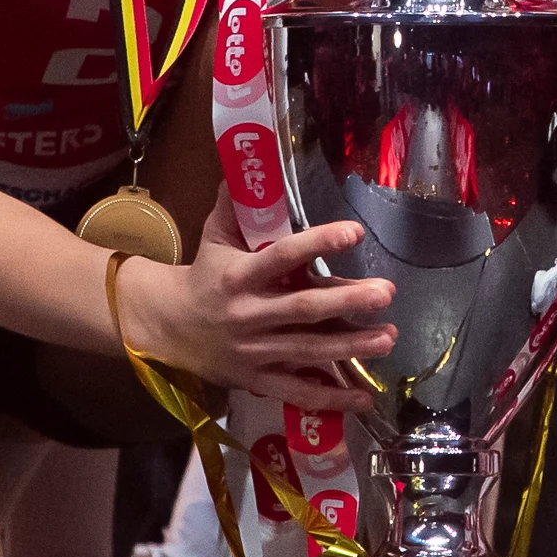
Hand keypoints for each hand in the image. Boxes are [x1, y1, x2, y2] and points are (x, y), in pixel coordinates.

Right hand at [133, 216, 393, 411]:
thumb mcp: (214, 236)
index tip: (354, 232)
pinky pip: (298, 391)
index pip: (283, 257)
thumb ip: (237, 204)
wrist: (167, 327)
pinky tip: (365, 396)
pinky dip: (331, 397)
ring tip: (388, 337)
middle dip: (347, 301)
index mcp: (240, 276)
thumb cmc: (203, 274)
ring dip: (351, 347)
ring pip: (308, 351)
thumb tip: (247, 160)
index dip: (318, 244)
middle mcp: (249, 315)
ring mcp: (254, 352)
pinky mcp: (258, 380)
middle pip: (304, 310)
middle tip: (386, 292)